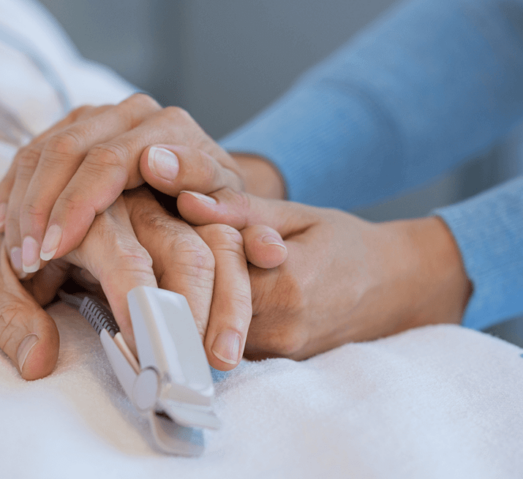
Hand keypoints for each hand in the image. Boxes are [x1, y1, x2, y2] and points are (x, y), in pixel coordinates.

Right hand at [0, 94, 248, 273]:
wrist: (206, 178)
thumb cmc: (220, 203)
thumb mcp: (239, 211)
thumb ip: (232, 211)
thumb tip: (193, 201)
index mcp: (171, 126)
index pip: (110, 160)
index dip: (77, 205)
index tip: (56, 249)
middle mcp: (133, 111)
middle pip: (67, 150)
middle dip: (42, 208)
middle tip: (27, 259)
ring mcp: (101, 114)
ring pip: (43, 150)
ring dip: (23, 204)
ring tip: (16, 253)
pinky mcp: (76, 126)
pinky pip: (32, 153)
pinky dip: (15, 190)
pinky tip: (4, 226)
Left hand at [0, 187, 284, 378]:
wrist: (23, 188)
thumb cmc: (9, 239)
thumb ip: (10, 318)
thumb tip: (38, 362)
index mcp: (86, 217)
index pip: (126, 263)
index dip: (141, 312)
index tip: (149, 364)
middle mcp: (135, 206)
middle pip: (186, 251)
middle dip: (197, 314)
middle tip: (195, 375)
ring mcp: (166, 210)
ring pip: (217, 242)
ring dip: (230, 301)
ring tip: (225, 359)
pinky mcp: (184, 220)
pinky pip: (227, 242)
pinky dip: (240, 281)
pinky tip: (239, 324)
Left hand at [177, 189, 471, 358]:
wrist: (396, 288)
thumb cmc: (344, 243)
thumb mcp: (295, 214)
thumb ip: (238, 210)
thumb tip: (184, 200)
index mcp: (287, 285)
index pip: (206, 273)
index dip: (182, 250)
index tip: (169, 228)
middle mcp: (281, 328)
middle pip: (202, 306)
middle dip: (182, 276)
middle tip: (167, 249)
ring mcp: (278, 352)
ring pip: (209, 326)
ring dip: (193, 298)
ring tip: (187, 266)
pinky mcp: (275, 362)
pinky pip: (226, 339)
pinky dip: (211, 315)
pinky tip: (207, 290)